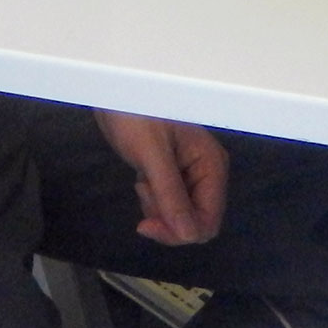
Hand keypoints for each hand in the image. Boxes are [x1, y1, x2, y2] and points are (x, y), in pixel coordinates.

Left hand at [95, 111, 228, 245]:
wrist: (116, 92)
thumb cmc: (136, 114)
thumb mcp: (152, 154)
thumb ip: (171, 194)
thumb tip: (188, 235)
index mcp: (211, 164)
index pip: (208, 220)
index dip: (180, 231)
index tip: (147, 225)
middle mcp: (207, 172)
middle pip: (196, 221)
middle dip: (166, 217)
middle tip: (143, 190)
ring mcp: (191, 174)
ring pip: (180, 215)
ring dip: (157, 206)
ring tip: (142, 179)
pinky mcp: (174, 174)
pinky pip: (169, 204)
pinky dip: (153, 198)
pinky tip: (142, 178)